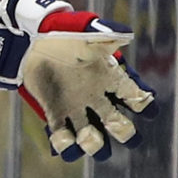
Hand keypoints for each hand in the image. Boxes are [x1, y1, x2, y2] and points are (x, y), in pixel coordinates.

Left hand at [0, 0, 155, 160]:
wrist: (33, 41)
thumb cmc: (64, 34)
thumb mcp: (86, 33)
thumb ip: (106, 36)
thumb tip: (124, 35)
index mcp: (111, 79)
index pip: (138, 98)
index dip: (144, 105)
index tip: (144, 106)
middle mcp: (98, 99)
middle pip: (120, 126)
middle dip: (124, 133)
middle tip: (116, 126)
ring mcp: (77, 110)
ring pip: (92, 138)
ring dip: (94, 144)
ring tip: (87, 137)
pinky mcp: (55, 115)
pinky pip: (63, 138)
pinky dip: (64, 144)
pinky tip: (63, 139)